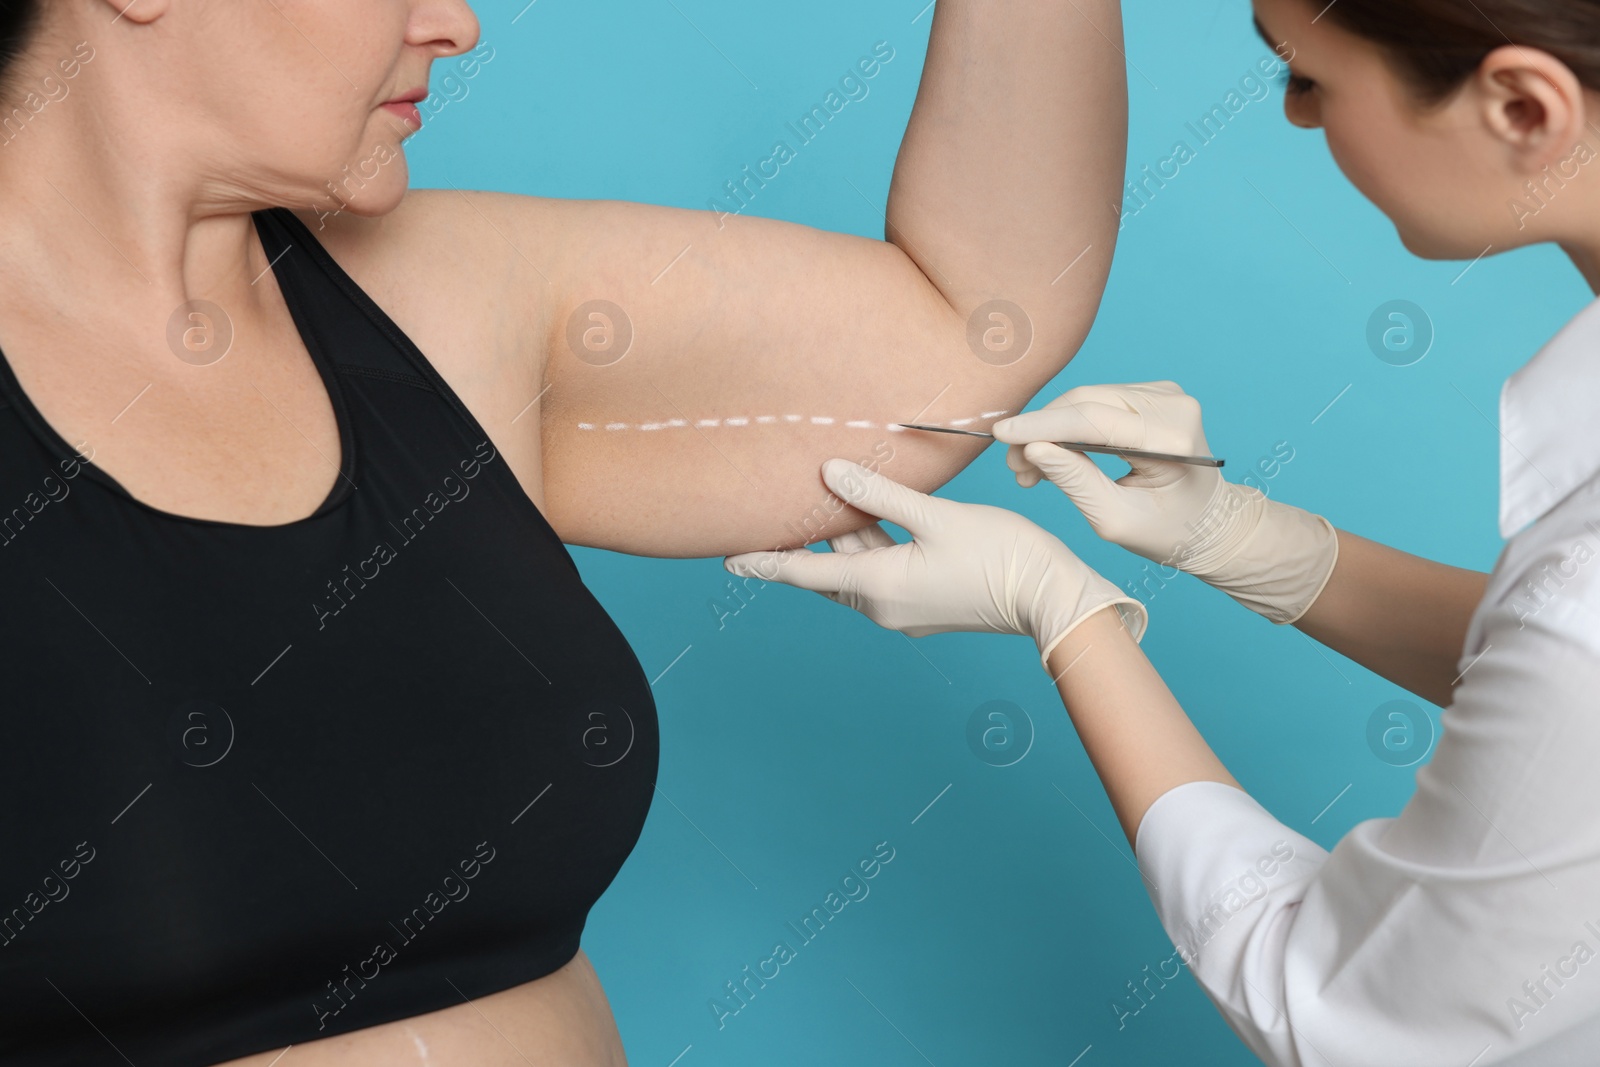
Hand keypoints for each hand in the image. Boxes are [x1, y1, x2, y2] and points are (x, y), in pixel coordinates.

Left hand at [724, 459, 1146, 671]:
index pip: (803, 573)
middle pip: (830, 567)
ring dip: (842, 536)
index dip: (764, 562)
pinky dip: (872, 544)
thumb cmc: (1001, 556)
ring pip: (859, 566)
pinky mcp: (928, 601)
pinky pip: (884, 570)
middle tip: (768, 512)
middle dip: (803, 539)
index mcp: (877, 586)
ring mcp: (906, 607)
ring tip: (817, 503)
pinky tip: (871, 516)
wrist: (1053, 600)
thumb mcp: (936, 516)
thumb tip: (830, 473)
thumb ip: (880, 496)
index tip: (727, 560)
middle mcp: (884, 604)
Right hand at [990, 381, 1337, 624]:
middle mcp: (1174, 405)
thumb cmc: (1170, 531)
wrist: (1211, 523)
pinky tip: (1053, 453)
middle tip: (1013, 467)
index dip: (1041, 426)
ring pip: (1086, 399)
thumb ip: (1076, 482)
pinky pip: (1097, 401)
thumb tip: (1033, 449)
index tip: (1001, 435)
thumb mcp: (1117, 521)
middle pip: (1086, 402)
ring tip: (1028, 468)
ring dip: (1051, 429)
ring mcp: (1165, 394)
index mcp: (1173, 438)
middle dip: (1041, 431)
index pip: (1094, 420)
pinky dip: (1069, 425)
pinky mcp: (1153, 394)